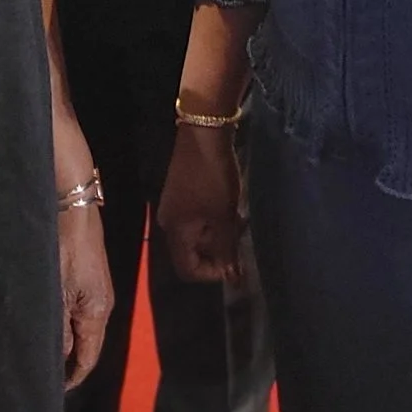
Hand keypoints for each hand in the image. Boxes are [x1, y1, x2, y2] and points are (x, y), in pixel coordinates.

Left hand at [58, 199, 111, 387]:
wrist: (73, 205)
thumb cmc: (63, 247)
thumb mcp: (56, 290)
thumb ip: (59, 326)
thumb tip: (60, 354)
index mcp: (97, 312)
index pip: (89, 356)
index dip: (74, 375)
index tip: (56, 388)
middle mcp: (103, 304)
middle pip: (89, 343)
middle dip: (70, 359)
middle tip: (47, 370)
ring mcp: (98, 288)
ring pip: (84, 325)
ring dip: (68, 339)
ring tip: (47, 348)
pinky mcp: (91, 276)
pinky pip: (81, 309)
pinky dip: (68, 321)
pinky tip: (54, 319)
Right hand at [156, 124, 244, 285]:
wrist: (204, 132)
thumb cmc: (213, 177)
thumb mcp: (223, 215)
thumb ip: (226, 249)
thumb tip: (231, 279)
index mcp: (175, 232)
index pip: (188, 270)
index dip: (213, 273)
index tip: (235, 262)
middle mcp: (170, 223)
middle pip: (194, 252)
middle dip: (220, 249)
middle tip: (241, 233)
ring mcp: (176, 207)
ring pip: (200, 234)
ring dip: (221, 232)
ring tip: (240, 216)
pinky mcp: (184, 193)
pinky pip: (200, 218)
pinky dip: (216, 218)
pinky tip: (232, 205)